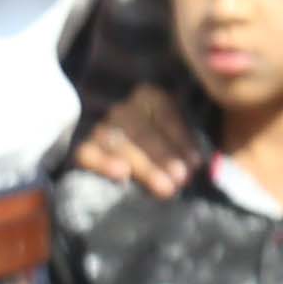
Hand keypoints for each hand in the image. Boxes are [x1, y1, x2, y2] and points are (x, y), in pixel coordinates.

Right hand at [80, 83, 205, 193]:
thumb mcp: (184, 135)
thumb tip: (202, 160)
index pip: (164, 113)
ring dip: (143, 166)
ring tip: (163, 188)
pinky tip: (121, 175)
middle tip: (180, 180)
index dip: (179, 139)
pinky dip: (102, 163)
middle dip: (162, 156)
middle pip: (141, 129)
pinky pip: (86, 152)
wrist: (122, 170)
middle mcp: (122, 106)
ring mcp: (99, 126)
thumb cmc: (167, 154)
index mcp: (149, 95)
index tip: (194, 164)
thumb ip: (192, 140)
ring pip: (117, 141)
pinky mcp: (81, 146)